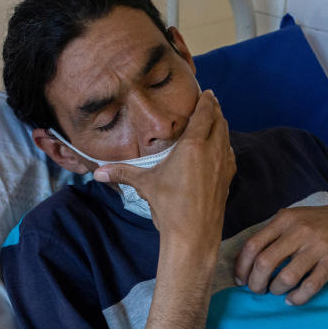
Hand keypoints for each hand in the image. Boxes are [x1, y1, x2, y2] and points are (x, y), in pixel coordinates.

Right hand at [94, 90, 236, 247]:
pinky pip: (229, 154)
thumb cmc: (169, 207)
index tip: (207, 93)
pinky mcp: (227, 180)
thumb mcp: (145, 185)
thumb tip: (98, 172)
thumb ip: (122, 173)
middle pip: (220, 121)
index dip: (207, 101)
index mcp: (193, 145)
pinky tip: (219, 150)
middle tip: (210, 103)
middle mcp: (212, 151)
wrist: (193, 235)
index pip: (205, 113)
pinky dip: (225, 145)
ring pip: (227, 137)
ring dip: (221, 126)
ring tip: (214, 122)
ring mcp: (223, 166)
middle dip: (215, 110)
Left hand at [234, 204, 327, 305]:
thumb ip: (272, 234)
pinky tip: (293, 298)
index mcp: (284, 219)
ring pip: (286, 277)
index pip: (252, 246)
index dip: (242, 267)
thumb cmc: (320, 223)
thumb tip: (245, 261)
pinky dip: (297, 298)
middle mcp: (299, 231)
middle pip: (265, 263)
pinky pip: (309, 287)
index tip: (241, 279)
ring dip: (276, 290)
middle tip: (258, 289)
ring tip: (277, 290)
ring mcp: (317, 247)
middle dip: (256, 283)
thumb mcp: (294, 218)